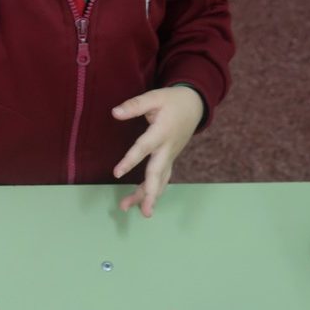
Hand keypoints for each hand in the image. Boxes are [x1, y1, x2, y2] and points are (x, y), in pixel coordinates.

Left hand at [112, 86, 203, 217]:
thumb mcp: (155, 97)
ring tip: (134, 210)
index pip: (144, 148)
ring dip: (149, 196)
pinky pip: (163, 178)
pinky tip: (143, 201)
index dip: (130, 160)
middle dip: (150, 193)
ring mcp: (171, 155)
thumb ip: (135, 105)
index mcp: (162, 132)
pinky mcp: (170, 159)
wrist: (195, 105)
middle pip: (158, 173)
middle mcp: (168, 148)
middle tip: (144, 211)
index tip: (117, 174)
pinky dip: (154, 190)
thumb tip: (114, 113)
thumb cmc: (173, 101)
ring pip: (161, 180)